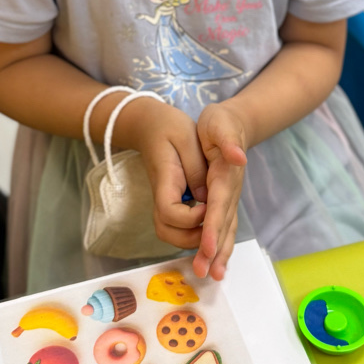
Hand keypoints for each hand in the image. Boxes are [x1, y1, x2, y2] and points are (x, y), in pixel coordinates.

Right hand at [116, 98, 207, 248]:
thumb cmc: (170, 127)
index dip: (189, 217)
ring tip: (213, 228)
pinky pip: (176, 226)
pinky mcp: (170, 201)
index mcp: (165, 179)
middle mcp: (161, 195)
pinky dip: (191, 232)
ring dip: (190, 239)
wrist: (150, 125)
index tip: (208, 206)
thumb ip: (196, 166)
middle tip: (213, 225)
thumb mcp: (187, 137)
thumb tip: (207, 196)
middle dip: (190, 238)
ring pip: (169, 232)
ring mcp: (164, 200)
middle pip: (166, 231)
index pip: (169, 211)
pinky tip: (210, 224)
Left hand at [192, 102, 247, 280]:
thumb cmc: (222, 123)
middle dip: (215, 250)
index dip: (213, 227)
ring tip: (213, 275)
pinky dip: (221, 246)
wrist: (233, 124)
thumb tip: (238, 156)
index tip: (207, 248)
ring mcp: (230, 197)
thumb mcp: (220, 124)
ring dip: (220, 254)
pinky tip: (215, 261)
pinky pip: (224, 227)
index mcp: (226, 175)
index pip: (219, 205)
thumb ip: (228, 140)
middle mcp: (231, 191)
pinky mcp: (226, 201)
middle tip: (206, 272)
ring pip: (226, 230)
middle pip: (224, 224)